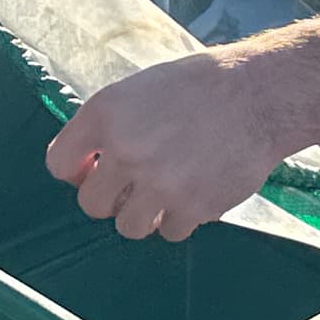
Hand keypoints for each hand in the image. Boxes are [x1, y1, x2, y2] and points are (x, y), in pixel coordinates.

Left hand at [46, 53, 300, 242]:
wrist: (260, 96)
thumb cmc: (201, 87)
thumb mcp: (140, 89)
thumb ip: (109, 126)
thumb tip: (89, 167)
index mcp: (106, 113)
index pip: (59, 163)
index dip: (76, 171)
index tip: (93, 170)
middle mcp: (126, 150)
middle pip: (91, 204)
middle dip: (110, 197)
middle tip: (135, 184)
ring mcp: (159, 182)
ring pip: (128, 227)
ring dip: (144, 214)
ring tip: (166, 191)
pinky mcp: (193, 207)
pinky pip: (170, 232)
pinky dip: (181, 218)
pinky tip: (195, 192)